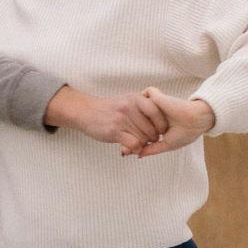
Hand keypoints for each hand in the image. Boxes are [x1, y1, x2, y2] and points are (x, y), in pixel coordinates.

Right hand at [45, 87, 170, 152]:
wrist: (86, 111)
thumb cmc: (110, 109)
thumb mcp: (127, 100)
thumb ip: (143, 106)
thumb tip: (162, 121)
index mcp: (135, 98)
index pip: (156, 112)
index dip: (161, 124)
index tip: (161, 131)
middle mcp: (129, 107)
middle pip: (152, 129)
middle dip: (153, 138)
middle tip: (149, 140)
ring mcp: (121, 119)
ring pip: (143, 138)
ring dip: (143, 144)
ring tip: (138, 144)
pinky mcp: (114, 131)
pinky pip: (134, 144)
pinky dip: (135, 149)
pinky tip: (131, 148)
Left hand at [128, 89, 215, 157]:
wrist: (195, 121)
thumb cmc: (184, 134)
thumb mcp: (167, 145)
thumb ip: (152, 149)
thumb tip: (137, 155)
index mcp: (156, 125)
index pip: (139, 130)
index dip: (132, 138)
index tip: (123, 150)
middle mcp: (153, 114)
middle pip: (135, 119)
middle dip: (128, 128)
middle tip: (121, 140)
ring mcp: (155, 105)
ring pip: (136, 107)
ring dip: (133, 115)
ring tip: (129, 125)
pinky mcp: (157, 97)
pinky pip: (142, 95)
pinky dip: (141, 103)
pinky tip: (141, 115)